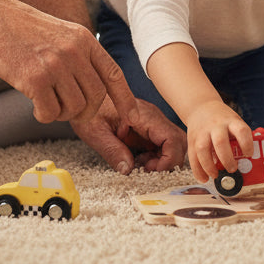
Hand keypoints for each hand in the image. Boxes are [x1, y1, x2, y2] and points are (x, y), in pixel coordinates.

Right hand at [0, 1, 137, 127]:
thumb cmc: (24, 30)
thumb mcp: (63, 34)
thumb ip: (81, 56)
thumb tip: (96, 89)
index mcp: (85, 40)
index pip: (114, 74)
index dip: (125, 99)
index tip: (132, 117)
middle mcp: (74, 52)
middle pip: (96, 98)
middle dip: (86, 113)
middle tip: (70, 112)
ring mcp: (56, 65)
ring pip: (74, 109)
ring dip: (62, 114)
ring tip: (48, 103)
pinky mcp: (35, 79)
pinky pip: (50, 113)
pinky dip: (44, 115)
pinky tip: (35, 106)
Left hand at [72, 97, 186, 173]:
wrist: (84, 92)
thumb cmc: (89, 108)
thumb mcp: (95, 131)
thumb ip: (112, 150)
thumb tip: (128, 170)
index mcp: (144, 115)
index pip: (172, 137)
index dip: (169, 158)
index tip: (152, 170)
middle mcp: (152, 117)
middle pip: (179, 141)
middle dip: (169, 160)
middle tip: (147, 169)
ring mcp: (151, 122)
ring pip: (173, 143)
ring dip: (163, 159)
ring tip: (143, 165)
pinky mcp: (146, 127)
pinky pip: (161, 143)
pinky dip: (156, 156)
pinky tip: (139, 160)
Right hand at [184, 100, 252, 182]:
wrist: (201, 107)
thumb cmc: (222, 119)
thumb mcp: (234, 121)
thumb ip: (239, 137)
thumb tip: (248, 160)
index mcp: (230, 121)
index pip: (241, 130)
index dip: (246, 144)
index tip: (249, 154)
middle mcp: (216, 126)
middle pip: (220, 142)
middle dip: (227, 159)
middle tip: (233, 168)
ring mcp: (202, 132)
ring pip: (203, 150)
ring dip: (209, 166)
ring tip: (216, 175)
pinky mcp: (192, 140)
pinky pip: (193, 157)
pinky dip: (198, 171)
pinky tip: (204, 178)